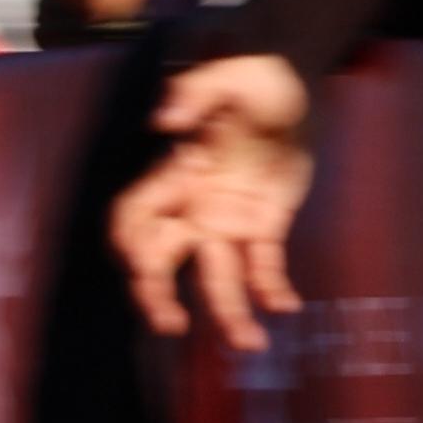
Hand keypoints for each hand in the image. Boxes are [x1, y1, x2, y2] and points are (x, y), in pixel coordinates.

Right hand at [114, 50, 314, 347]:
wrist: (294, 87)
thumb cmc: (253, 78)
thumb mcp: (227, 78)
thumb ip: (194, 95)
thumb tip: (162, 121)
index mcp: (175, 175)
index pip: (134, 217)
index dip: (129, 243)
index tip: (140, 265)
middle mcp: (193, 207)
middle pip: (162, 260)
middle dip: (158, 294)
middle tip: (171, 324)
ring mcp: (226, 222)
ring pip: (217, 279)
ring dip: (228, 314)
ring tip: (250, 344)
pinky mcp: (262, 228)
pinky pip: (263, 269)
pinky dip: (273, 291)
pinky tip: (289, 307)